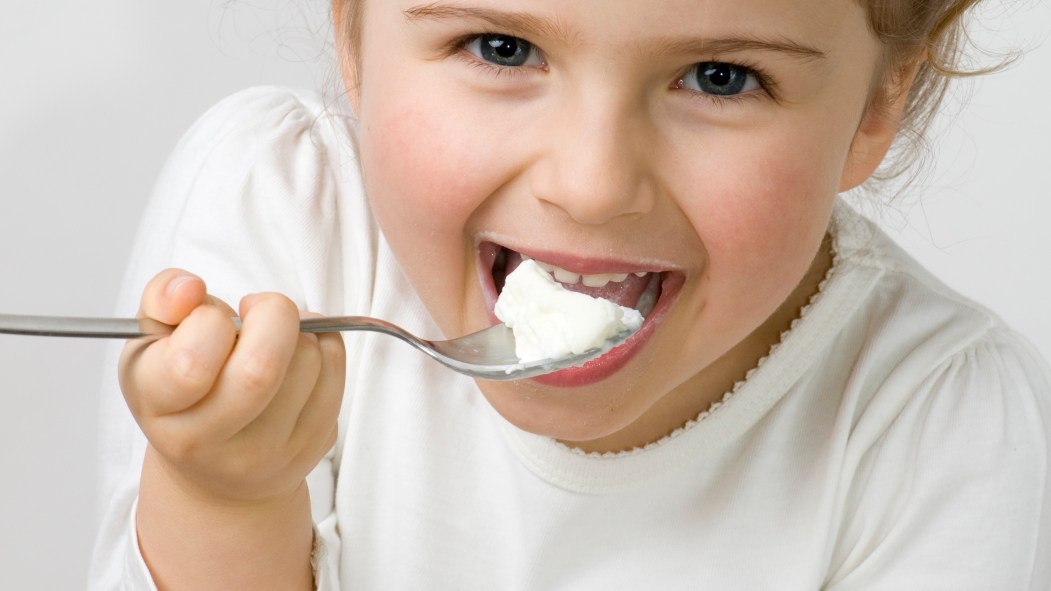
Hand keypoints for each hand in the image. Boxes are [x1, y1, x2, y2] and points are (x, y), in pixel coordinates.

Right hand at [119, 268, 345, 504]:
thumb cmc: (183, 388)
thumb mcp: (152, 342)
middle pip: (262, 368)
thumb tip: (190, 289)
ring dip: (301, 328)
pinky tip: (298, 351)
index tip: (212, 321)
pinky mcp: (311, 446)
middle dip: (272, 314)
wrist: (216, 470)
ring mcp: (266, 451)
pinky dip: (325, 343)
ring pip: (308, 361)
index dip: (209, 322)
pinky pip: (335, 371)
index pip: (191, 362)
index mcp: (160, 408)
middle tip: (257, 309)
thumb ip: (162, 298)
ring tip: (275, 336)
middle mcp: (209, 441)